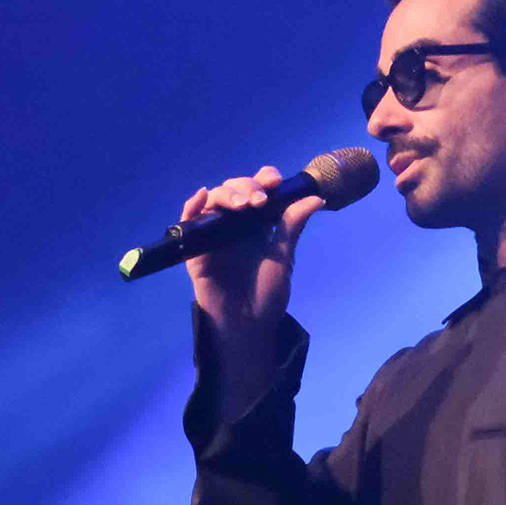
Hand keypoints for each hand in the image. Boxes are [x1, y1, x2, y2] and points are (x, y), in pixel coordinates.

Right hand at [181, 164, 328, 347]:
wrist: (247, 325)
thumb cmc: (266, 295)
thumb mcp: (283, 257)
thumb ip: (292, 226)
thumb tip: (316, 198)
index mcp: (257, 224)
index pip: (257, 190)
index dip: (264, 179)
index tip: (275, 181)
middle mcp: (234, 225)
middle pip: (235, 190)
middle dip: (247, 187)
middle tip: (260, 200)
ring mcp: (214, 234)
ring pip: (214, 200)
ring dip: (227, 195)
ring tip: (242, 204)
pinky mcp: (195, 249)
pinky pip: (189, 222)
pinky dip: (192, 206)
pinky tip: (202, 195)